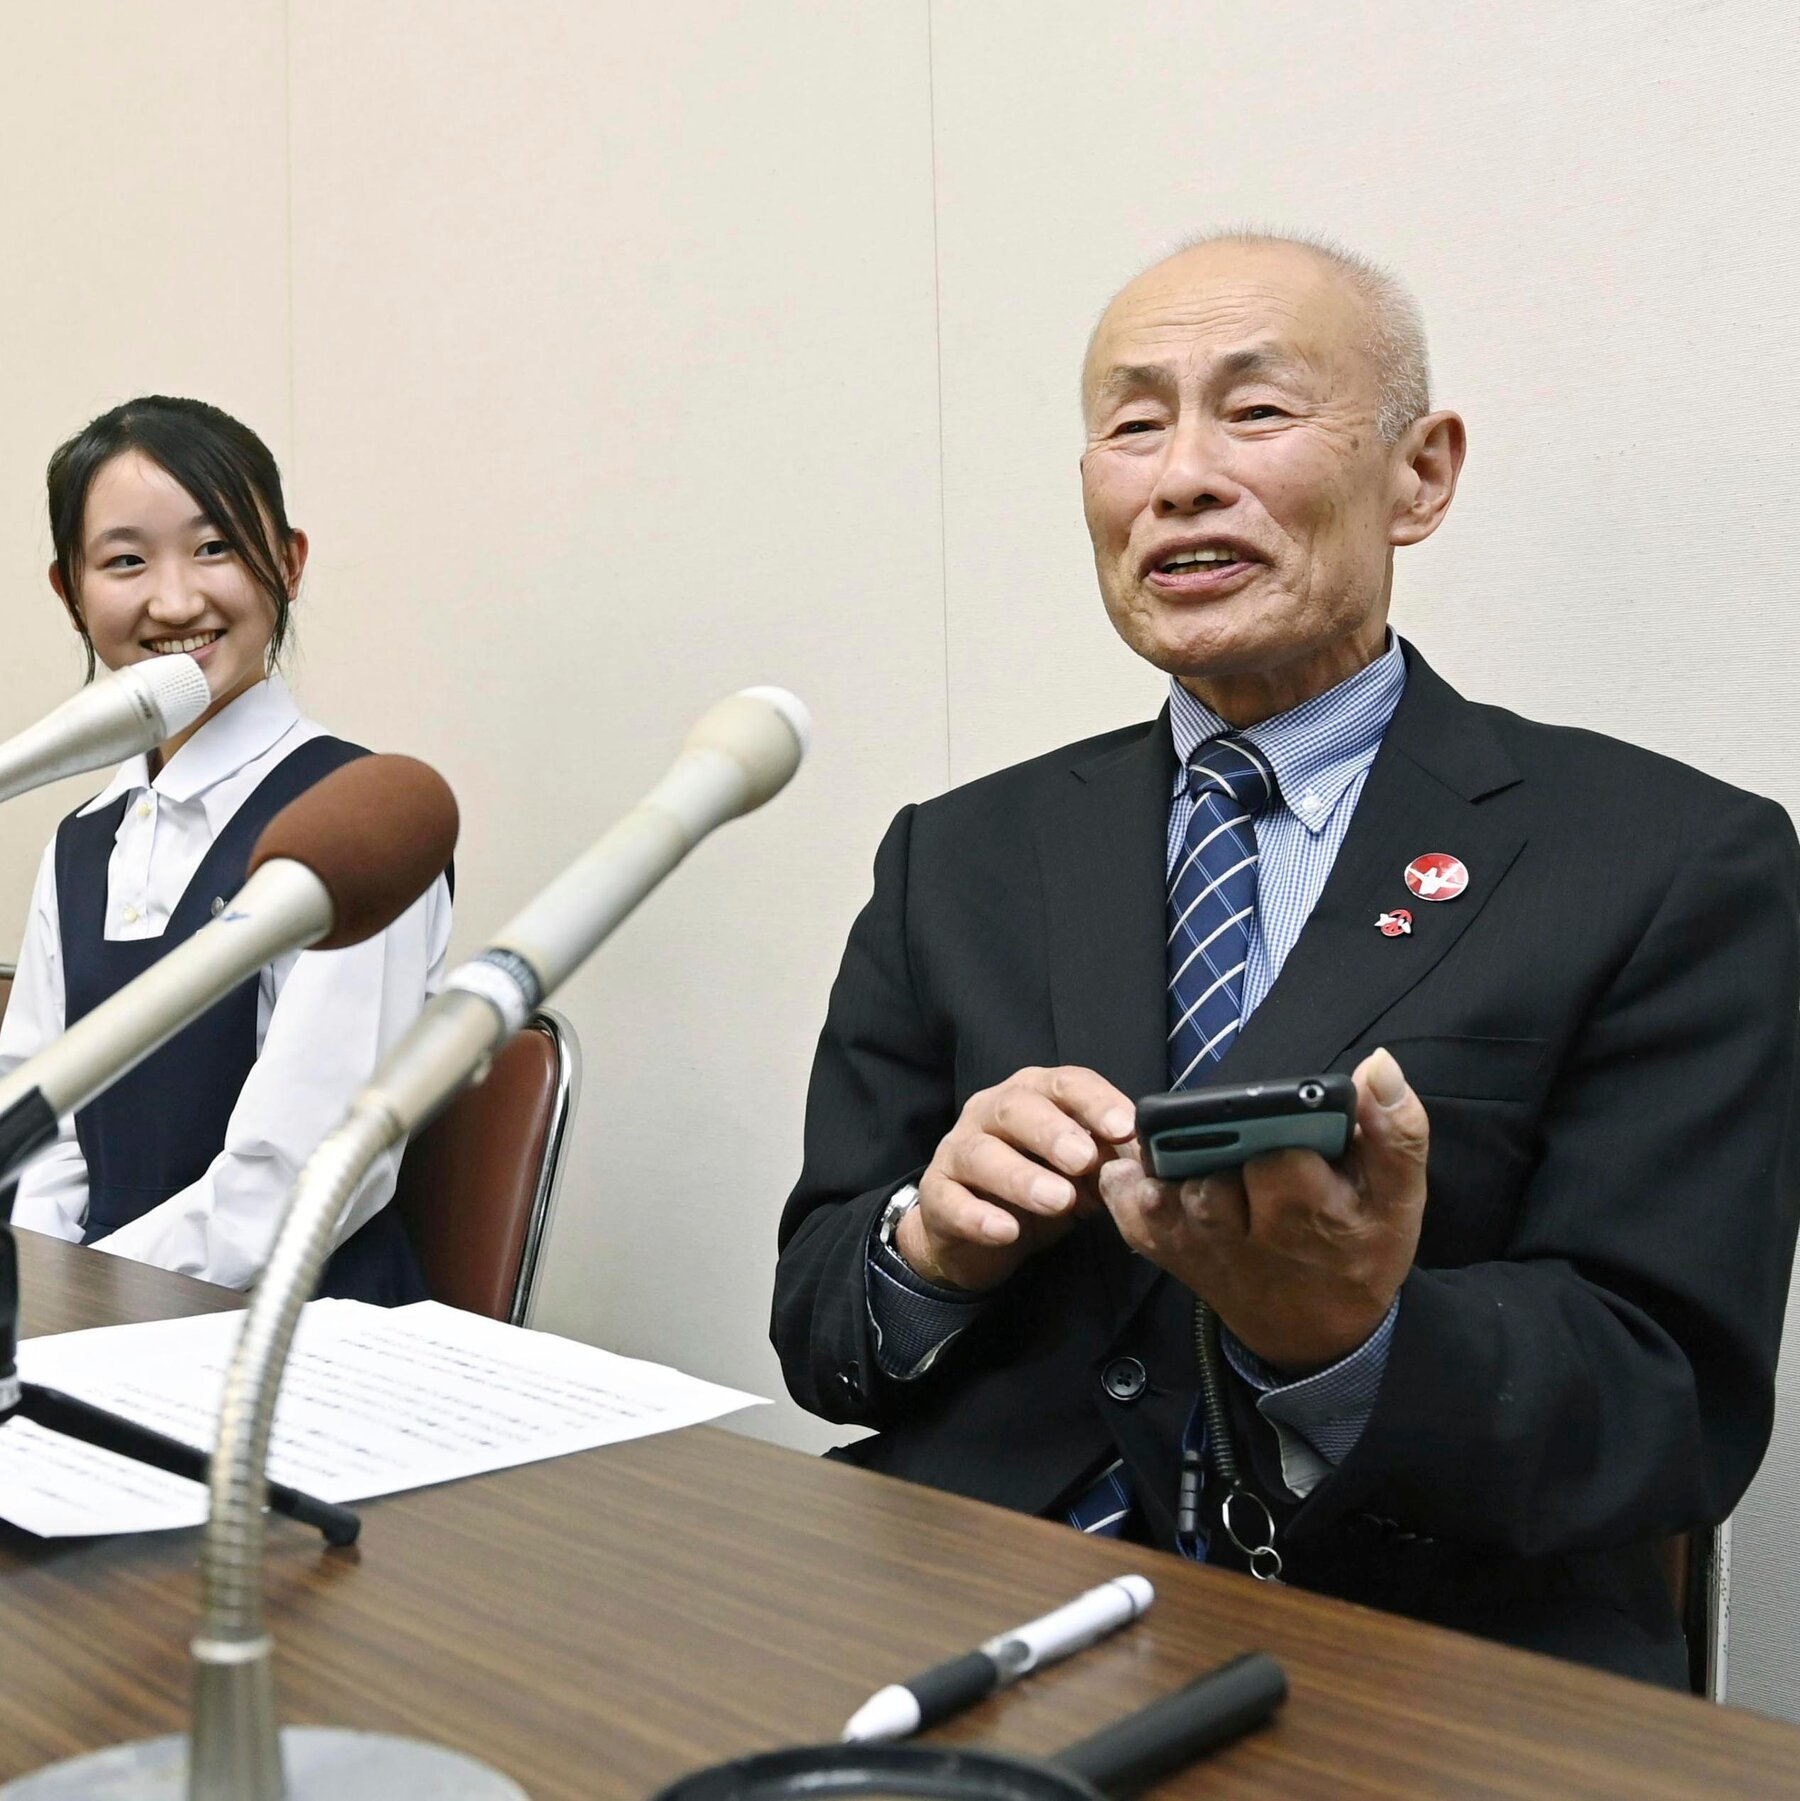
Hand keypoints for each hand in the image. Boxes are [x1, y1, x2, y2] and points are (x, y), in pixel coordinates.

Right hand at [897, 1066, 1137, 1291]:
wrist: (979, 1233)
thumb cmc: (1040, 1186)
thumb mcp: (1082, 1173)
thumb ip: (1109, 1160)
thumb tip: (1148, 1161)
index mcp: (1034, 1095)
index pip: (1065, 1084)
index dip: (1095, 1101)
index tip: (1125, 1127)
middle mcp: (991, 1112)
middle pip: (1016, 1108)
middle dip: (1052, 1131)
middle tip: (1084, 1159)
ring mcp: (958, 1150)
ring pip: (982, 1153)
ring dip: (1021, 1176)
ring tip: (1057, 1200)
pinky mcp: (937, 1194)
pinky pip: (952, 1201)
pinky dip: (979, 1216)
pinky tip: (1007, 1231)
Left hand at [1097, 1049, 1428, 1370]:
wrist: (1317, 1330)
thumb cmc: (1359, 1248)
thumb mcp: (1398, 1197)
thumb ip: (1396, 1129)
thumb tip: (1378, 1064)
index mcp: (1310, 1213)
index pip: (1278, 1157)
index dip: (1279, 1130)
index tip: (1290, 1130)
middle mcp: (1246, 1236)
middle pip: (1215, 1170)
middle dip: (1223, 1144)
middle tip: (1241, 1140)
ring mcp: (1200, 1246)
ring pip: (1170, 1189)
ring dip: (1174, 1163)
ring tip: (1193, 1144)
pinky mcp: (1168, 1251)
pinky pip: (1132, 1212)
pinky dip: (1128, 1186)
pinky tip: (1147, 1165)